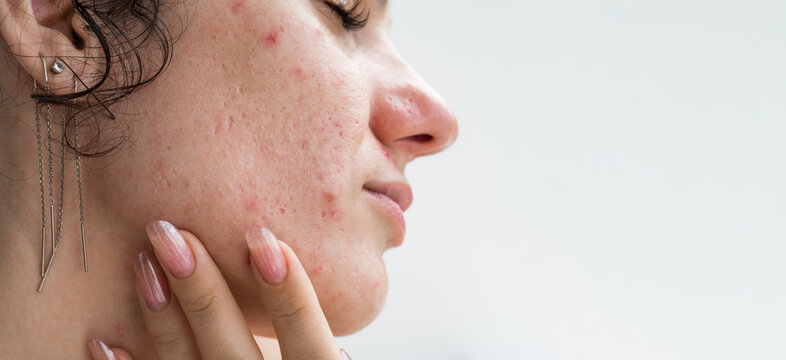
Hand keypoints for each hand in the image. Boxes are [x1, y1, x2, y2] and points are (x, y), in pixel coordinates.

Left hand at [87, 220, 351, 359]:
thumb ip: (311, 343)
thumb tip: (298, 277)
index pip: (307, 342)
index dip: (289, 293)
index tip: (263, 239)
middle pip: (231, 350)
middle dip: (202, 290)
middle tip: (173, 234)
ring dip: (162, 319)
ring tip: (143, 263)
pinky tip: (103, 341)